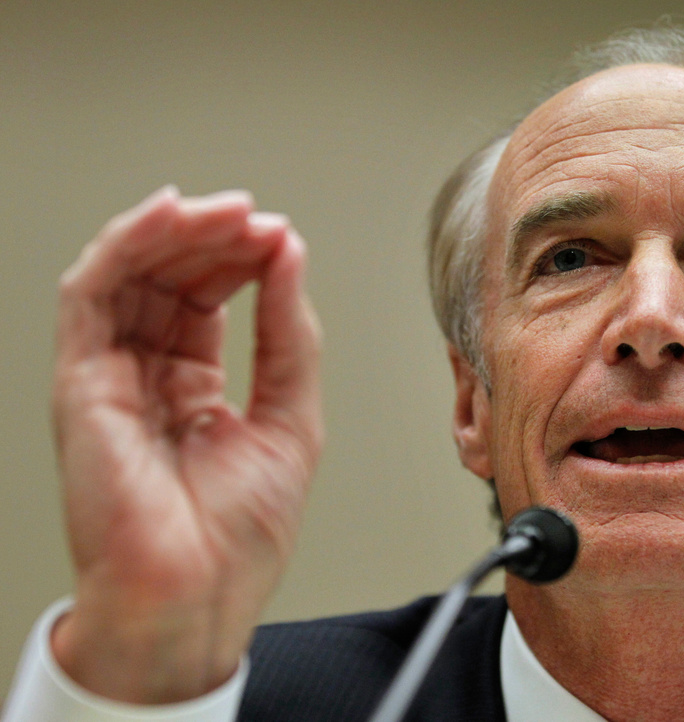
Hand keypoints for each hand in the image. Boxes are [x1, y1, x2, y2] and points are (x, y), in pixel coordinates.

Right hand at [49, 187, 322, 702]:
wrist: (198, 595)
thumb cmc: (238, 534)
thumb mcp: (292, 415)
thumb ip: (289, 333)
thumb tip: (288, 255)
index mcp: (195, 386)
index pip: (208, 298)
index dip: (243, 260)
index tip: (281, 239)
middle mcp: (148, 374)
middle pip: (168, 277)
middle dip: (213, 237)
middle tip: (254, 218)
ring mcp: (112, 374)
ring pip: (128, 273)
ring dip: (174, 230)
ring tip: (224, 212)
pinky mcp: (81, 380)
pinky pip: (90, 293)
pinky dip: (126, 245)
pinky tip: (167, 217)